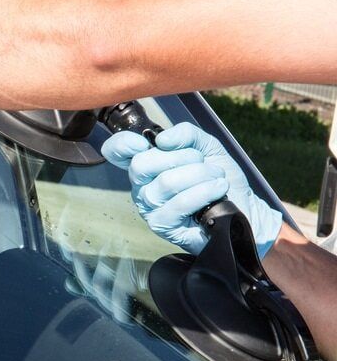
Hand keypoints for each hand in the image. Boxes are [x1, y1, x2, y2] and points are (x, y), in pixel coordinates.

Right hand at [101, 122, 282, 258]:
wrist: (244, 207)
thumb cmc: (219, 178)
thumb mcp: (205, 146)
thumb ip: (185, 134)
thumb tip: (162, 139)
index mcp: (146, 165)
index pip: (116, 151)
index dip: (123, 143)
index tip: (145, 142)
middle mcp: (141, 186)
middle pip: (141, 164)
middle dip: (181, 156)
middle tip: (202, 162)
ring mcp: (149, 207)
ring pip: (167, 182)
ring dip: (201, 175)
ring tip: (218, 178)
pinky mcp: (163, 226)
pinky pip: (180, 203)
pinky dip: (204, 192)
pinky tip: (218, 190)